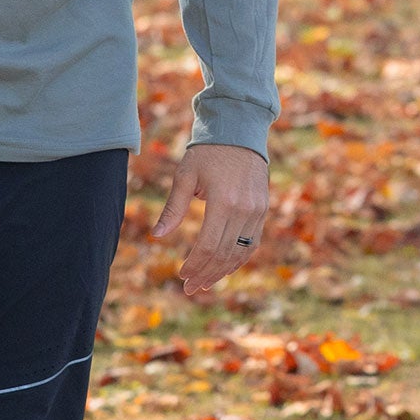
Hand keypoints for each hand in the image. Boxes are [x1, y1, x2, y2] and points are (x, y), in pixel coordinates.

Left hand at [151, 142, 269, 297]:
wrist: (239, 131)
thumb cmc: (207, 153)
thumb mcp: (185, 176)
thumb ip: (173, 208)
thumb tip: (157, 236)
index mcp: (223, 201)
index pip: (207, 245)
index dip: (194, 264)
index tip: (182, 275)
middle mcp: (244, 209)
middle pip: (223, 253)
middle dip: (206, 274)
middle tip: (191, 288)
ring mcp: (257, 210)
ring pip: (240, 252)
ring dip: (222, 271)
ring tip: (206, 283)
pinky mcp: (263, 209)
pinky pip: (252, 242)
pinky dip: (239, 258)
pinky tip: (225, 268)